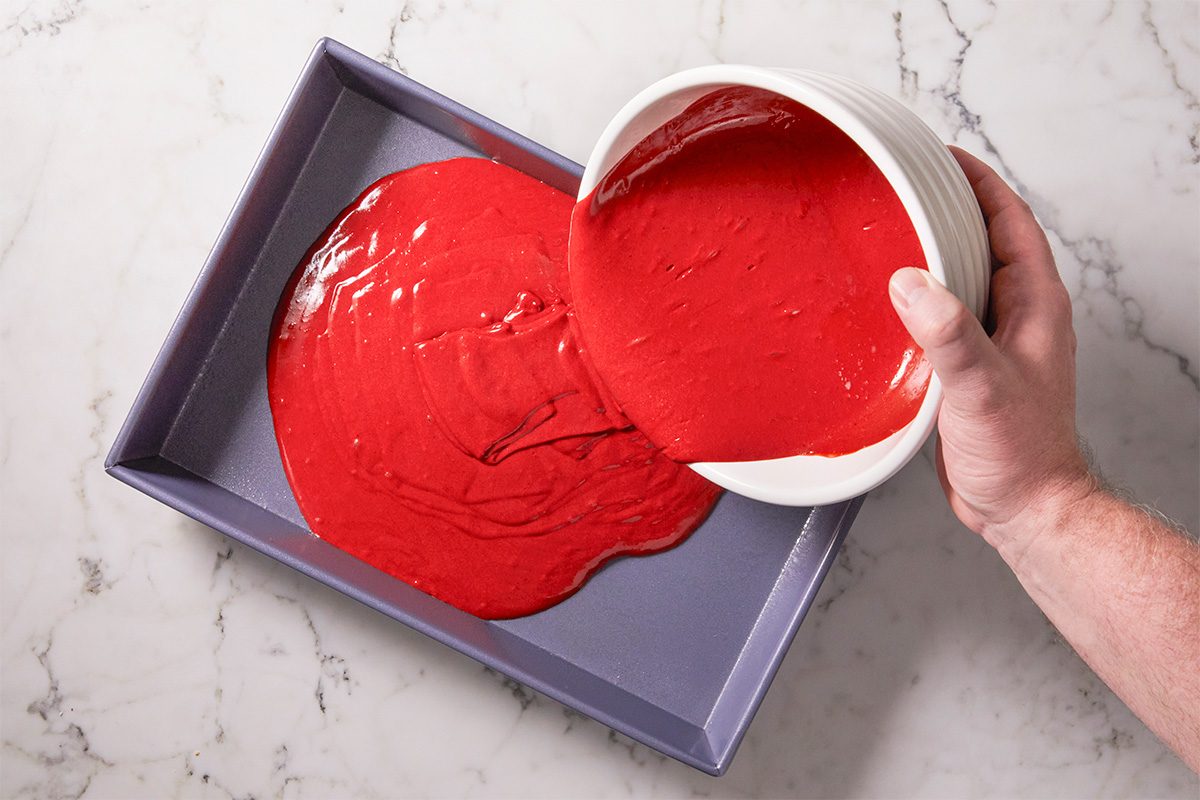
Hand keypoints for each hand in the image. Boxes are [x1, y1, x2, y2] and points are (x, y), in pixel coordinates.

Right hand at [888, 147, 1096, 557]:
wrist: (1024, 508)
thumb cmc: (1020, 454)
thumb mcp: (982, 386)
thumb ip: (948, 333)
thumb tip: (910, 282)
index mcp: (1035, 305)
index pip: (1011, 221)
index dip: (979, 183)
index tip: (942, 157)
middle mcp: (1017, 316)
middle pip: (984, 242)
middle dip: (946, 210)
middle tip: (902, 189)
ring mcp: (993, 342)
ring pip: (960, 280)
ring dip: (928, 256)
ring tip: (885, 237)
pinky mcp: (968, 369)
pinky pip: (941, 317)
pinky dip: (914, 301)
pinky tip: (883, 308)